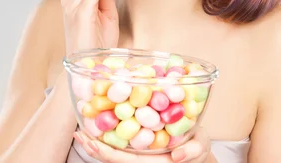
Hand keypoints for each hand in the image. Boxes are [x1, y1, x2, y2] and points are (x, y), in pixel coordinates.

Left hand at [73, 126, 211, 162]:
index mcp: (152, 161)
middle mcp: (143, 157)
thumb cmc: (199, 146)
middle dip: (95, 146)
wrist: (200, 146)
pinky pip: (122, 140)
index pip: (125, 160)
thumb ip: (191, 151)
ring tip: (82, 129)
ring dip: (97, 140)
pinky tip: (99, 122)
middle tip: (79, 133)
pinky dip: (109, 132)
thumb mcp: (200, 147)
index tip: (91, 143)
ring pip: (115, 149)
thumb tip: (177, 156)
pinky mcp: (142, 141)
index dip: (107, 152)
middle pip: (114, 156)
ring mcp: (141, 151)